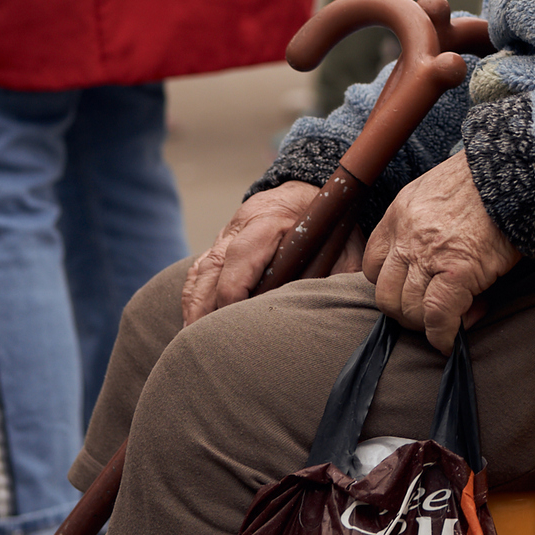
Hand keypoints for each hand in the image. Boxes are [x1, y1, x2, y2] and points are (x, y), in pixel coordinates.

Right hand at [180, 182, 360, 323]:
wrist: (309, 190)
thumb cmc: (328, 221)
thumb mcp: (342, 244)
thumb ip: (339, 274)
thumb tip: (337, 308)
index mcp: (267, 221)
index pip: (240, 259)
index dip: (233, 294)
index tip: (235, 326)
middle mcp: (238, 227)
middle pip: (211, 269)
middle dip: (205, 308)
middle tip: (204, 343)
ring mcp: (224, 235)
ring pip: (199, 272)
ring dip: (194, 306)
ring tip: (191, 341)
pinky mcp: (218, 246)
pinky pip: (197, 272)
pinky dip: (192, 297)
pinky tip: (192, 323)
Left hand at [363, 152, 519, 350]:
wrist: (512, 170)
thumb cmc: (484, 182)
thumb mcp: (436, 192)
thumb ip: (423, 224)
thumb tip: (434, 260)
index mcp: (398, 214)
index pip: (372, 264)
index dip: (391, 286)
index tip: (411, 292)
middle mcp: (406, 236)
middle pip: (385, 294)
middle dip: (405, 312)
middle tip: (429, 316)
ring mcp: (429, 255)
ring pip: (409, 309)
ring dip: (426, 325)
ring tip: (450, 322)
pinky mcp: (458, 271)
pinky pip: (439, 316)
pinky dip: (443, 336)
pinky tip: (451, 340)